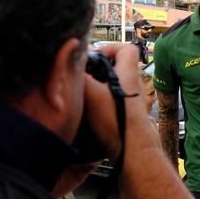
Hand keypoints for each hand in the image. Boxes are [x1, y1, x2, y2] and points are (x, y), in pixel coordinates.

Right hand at [83, 44, 158, 159]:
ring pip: (114, 85)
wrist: (132, 151)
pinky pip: (113, 101)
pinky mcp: (127, 116)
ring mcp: (131, 102)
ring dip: (98, 87)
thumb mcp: (92, 94)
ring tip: (81, 93)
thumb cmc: (117, 122)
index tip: (94, 54)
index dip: (110, 47)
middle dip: (99, 68)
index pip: (127, 48)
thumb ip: (80, 76)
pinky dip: (100, 102)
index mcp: (128, 75)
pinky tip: (87, 111)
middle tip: (83, 74)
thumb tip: (66, 64)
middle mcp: (133, 86)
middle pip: (117, 67)